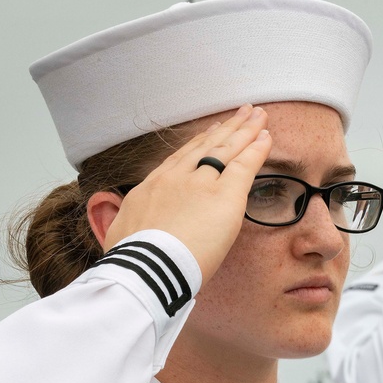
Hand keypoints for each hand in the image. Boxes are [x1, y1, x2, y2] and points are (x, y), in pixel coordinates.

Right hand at [102, 104, 272, 281]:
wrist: (144, 270)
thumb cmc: (131, 265)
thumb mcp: (117, 237)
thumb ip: (122, 226)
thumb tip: (119, 231)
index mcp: (150, 189)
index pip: (179, 160)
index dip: (198, 144)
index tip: (210, 132)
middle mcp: (174, 179)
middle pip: (205, 147)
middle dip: (224, 128)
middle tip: (241, 113)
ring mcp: (199, 184)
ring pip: (226, 149)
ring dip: (244, 130)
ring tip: (258, 116)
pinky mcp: (223, 196)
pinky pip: (244, 166)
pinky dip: (256, 149)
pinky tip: (266, 137)